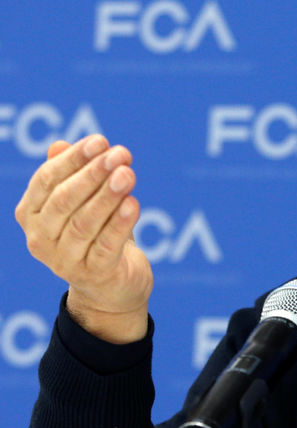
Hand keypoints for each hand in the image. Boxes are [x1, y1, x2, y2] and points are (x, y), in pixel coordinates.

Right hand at [14, 135, 152, 343]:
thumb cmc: (96, 234)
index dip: (73, 159)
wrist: (112, 287)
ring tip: (128, 174)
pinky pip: (106, 246)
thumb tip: (59, 145)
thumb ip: (72, 174)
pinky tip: (134, 204)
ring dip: (107, 196)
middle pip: (64, 201)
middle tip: (120, 154)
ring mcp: (64, 260)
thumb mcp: (84, 202)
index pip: (46, 180)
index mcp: (30, 214)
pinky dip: (119, 224)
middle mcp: (40, 238)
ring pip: (84, 223)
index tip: (101, 141)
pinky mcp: (93, 274)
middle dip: (93, 174)